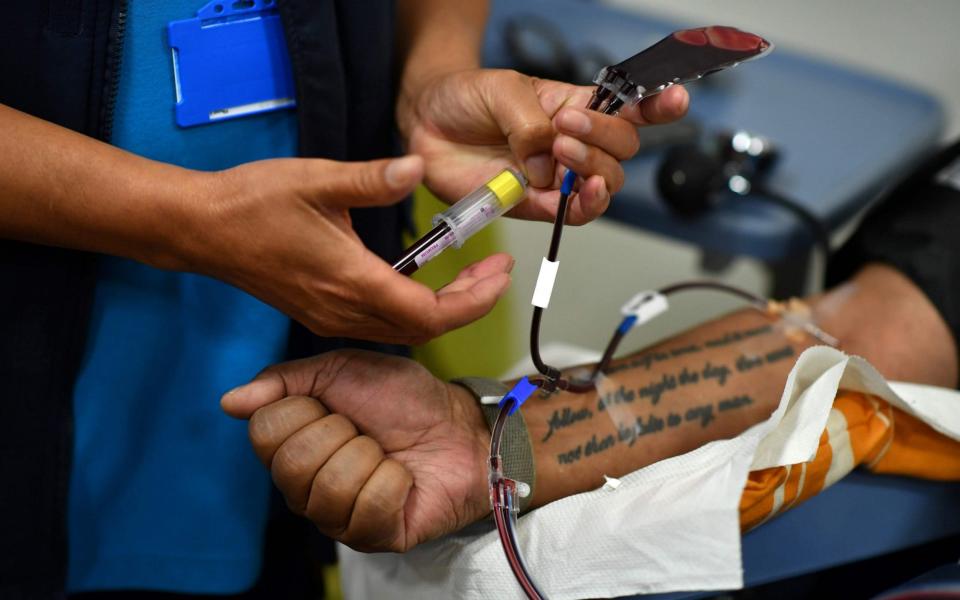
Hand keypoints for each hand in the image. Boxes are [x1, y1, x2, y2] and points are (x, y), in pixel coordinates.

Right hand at [182, 156, 512, 344]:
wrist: (200, 229)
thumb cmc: (252, 202)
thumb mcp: (317, 179)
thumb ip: (373, 178)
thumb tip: (418, 168)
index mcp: (350, 280)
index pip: (430, 313)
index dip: (474, 300)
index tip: (499, 274)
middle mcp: (343, 309)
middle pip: (424, 328)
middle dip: (469, 304)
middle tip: (495, 272)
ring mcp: (330, 316)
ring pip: (403, 331)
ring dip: (443, 309)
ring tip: (471, 276)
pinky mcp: (320, 312)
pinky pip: (380, 326)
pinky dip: (413, 311)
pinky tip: (422, 282)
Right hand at [220, 350, 490, 551]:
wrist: (460, 423)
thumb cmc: (404, 398)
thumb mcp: (341, 370)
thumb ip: (285, 380)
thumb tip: (229, 402)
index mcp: (292, 445)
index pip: (265, 431)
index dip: (307, 409)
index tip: (336, 404)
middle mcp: (306, 487)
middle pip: (292, 464)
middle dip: (340, 433)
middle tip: (366, 431)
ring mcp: (337, 517)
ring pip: (330, 488)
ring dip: (370, 457)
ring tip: (386, 454)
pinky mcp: (374, 537)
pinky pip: (369, 508)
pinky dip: (395, 482)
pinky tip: (403, 478)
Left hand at [399, 69, 688, 223]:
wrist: (426, 124)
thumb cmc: (466, 97)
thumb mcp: (500, 90)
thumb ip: (530, 122)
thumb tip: (546, 162)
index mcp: (574, 106)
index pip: (626, 108)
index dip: (656, 106)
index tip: (674, 101)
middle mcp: (573, 143)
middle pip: (622, 149)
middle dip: (604, 139)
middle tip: (566, 128)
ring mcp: (557, 176)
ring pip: (604, 183)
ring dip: (593, 170)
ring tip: (562, 153)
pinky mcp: (536, 204)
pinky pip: (574, 214)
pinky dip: (583, 206)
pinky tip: (579, 192)